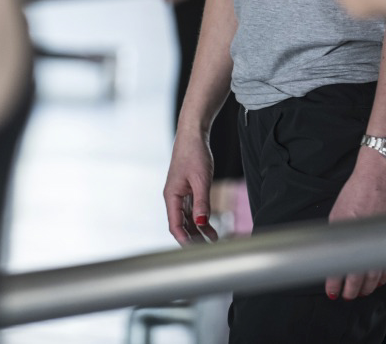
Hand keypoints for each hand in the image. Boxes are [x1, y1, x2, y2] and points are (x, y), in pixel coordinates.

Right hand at [163, 126, 219, 243]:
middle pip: (181, 224)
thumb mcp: (201, 180)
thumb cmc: (194, 153)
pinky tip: (210, 226)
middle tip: (207, 249)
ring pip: (188, 218)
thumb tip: (201, 224)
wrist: (194, 135)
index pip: (175, 224)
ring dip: (198, 229)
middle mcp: (174, 197)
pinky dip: (200, 218)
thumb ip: (201, 203)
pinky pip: (192, 209)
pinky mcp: (187, 190)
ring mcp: (180, 194)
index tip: (195, 250)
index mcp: (172, 196)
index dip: (184, 239)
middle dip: (192, 237)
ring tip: (213, 240)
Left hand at [324, 155, 385, 299]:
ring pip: (376, 276)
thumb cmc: (356, 193)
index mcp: (348, 238)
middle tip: (345, 295)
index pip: (340, 270)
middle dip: (351, 290)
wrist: (378, 178)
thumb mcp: (337, 216)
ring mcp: (382, 243)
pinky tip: (378, 280)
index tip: (332, 290)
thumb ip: (336, 238)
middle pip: (359, 279)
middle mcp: (366, 244)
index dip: (335, 284)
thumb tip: (331, 256)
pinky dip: (384, 276)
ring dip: (367, 287)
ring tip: (361, 292)